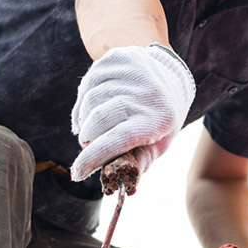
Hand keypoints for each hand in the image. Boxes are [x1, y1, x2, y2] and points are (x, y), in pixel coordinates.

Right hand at [71, 44, 194, 181]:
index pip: (118, 140)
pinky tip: (91, 109)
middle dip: (87, 139)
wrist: (170, 75)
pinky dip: (83, 103)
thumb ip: (140, 163)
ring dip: (85, 121)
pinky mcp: (116, 59)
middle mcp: (145, 92)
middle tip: (88, 146)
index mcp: (158, 118)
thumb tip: (125, 188)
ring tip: (92, 128)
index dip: (93, 158)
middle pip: (98, 120)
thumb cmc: (160, 118)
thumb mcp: (159, 143)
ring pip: (89, 102)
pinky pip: (87, 85)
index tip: (77, 173)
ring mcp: (130, 72)